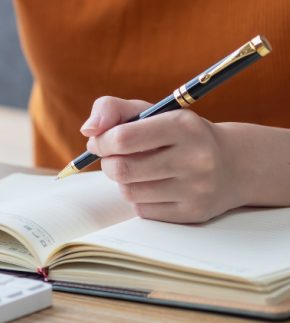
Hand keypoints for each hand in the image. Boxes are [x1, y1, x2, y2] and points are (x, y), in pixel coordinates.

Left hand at [80, 97, 246, 223]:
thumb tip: (88, 129)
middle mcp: (195, 158)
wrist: (234, 164)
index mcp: (183, 125)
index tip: (99, 141)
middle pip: (122, 169)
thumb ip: (112, 109)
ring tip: (136, 170)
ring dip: (123, 181)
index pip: (122, 138)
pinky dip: (138, 198)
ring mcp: (197, 189)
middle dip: (108, 163)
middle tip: (114, 157)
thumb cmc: (179, 134)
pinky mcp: (194, 213)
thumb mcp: (151, 111)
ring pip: (129, 191)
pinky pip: (143, 210)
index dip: (100, 141)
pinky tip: (153, 186)